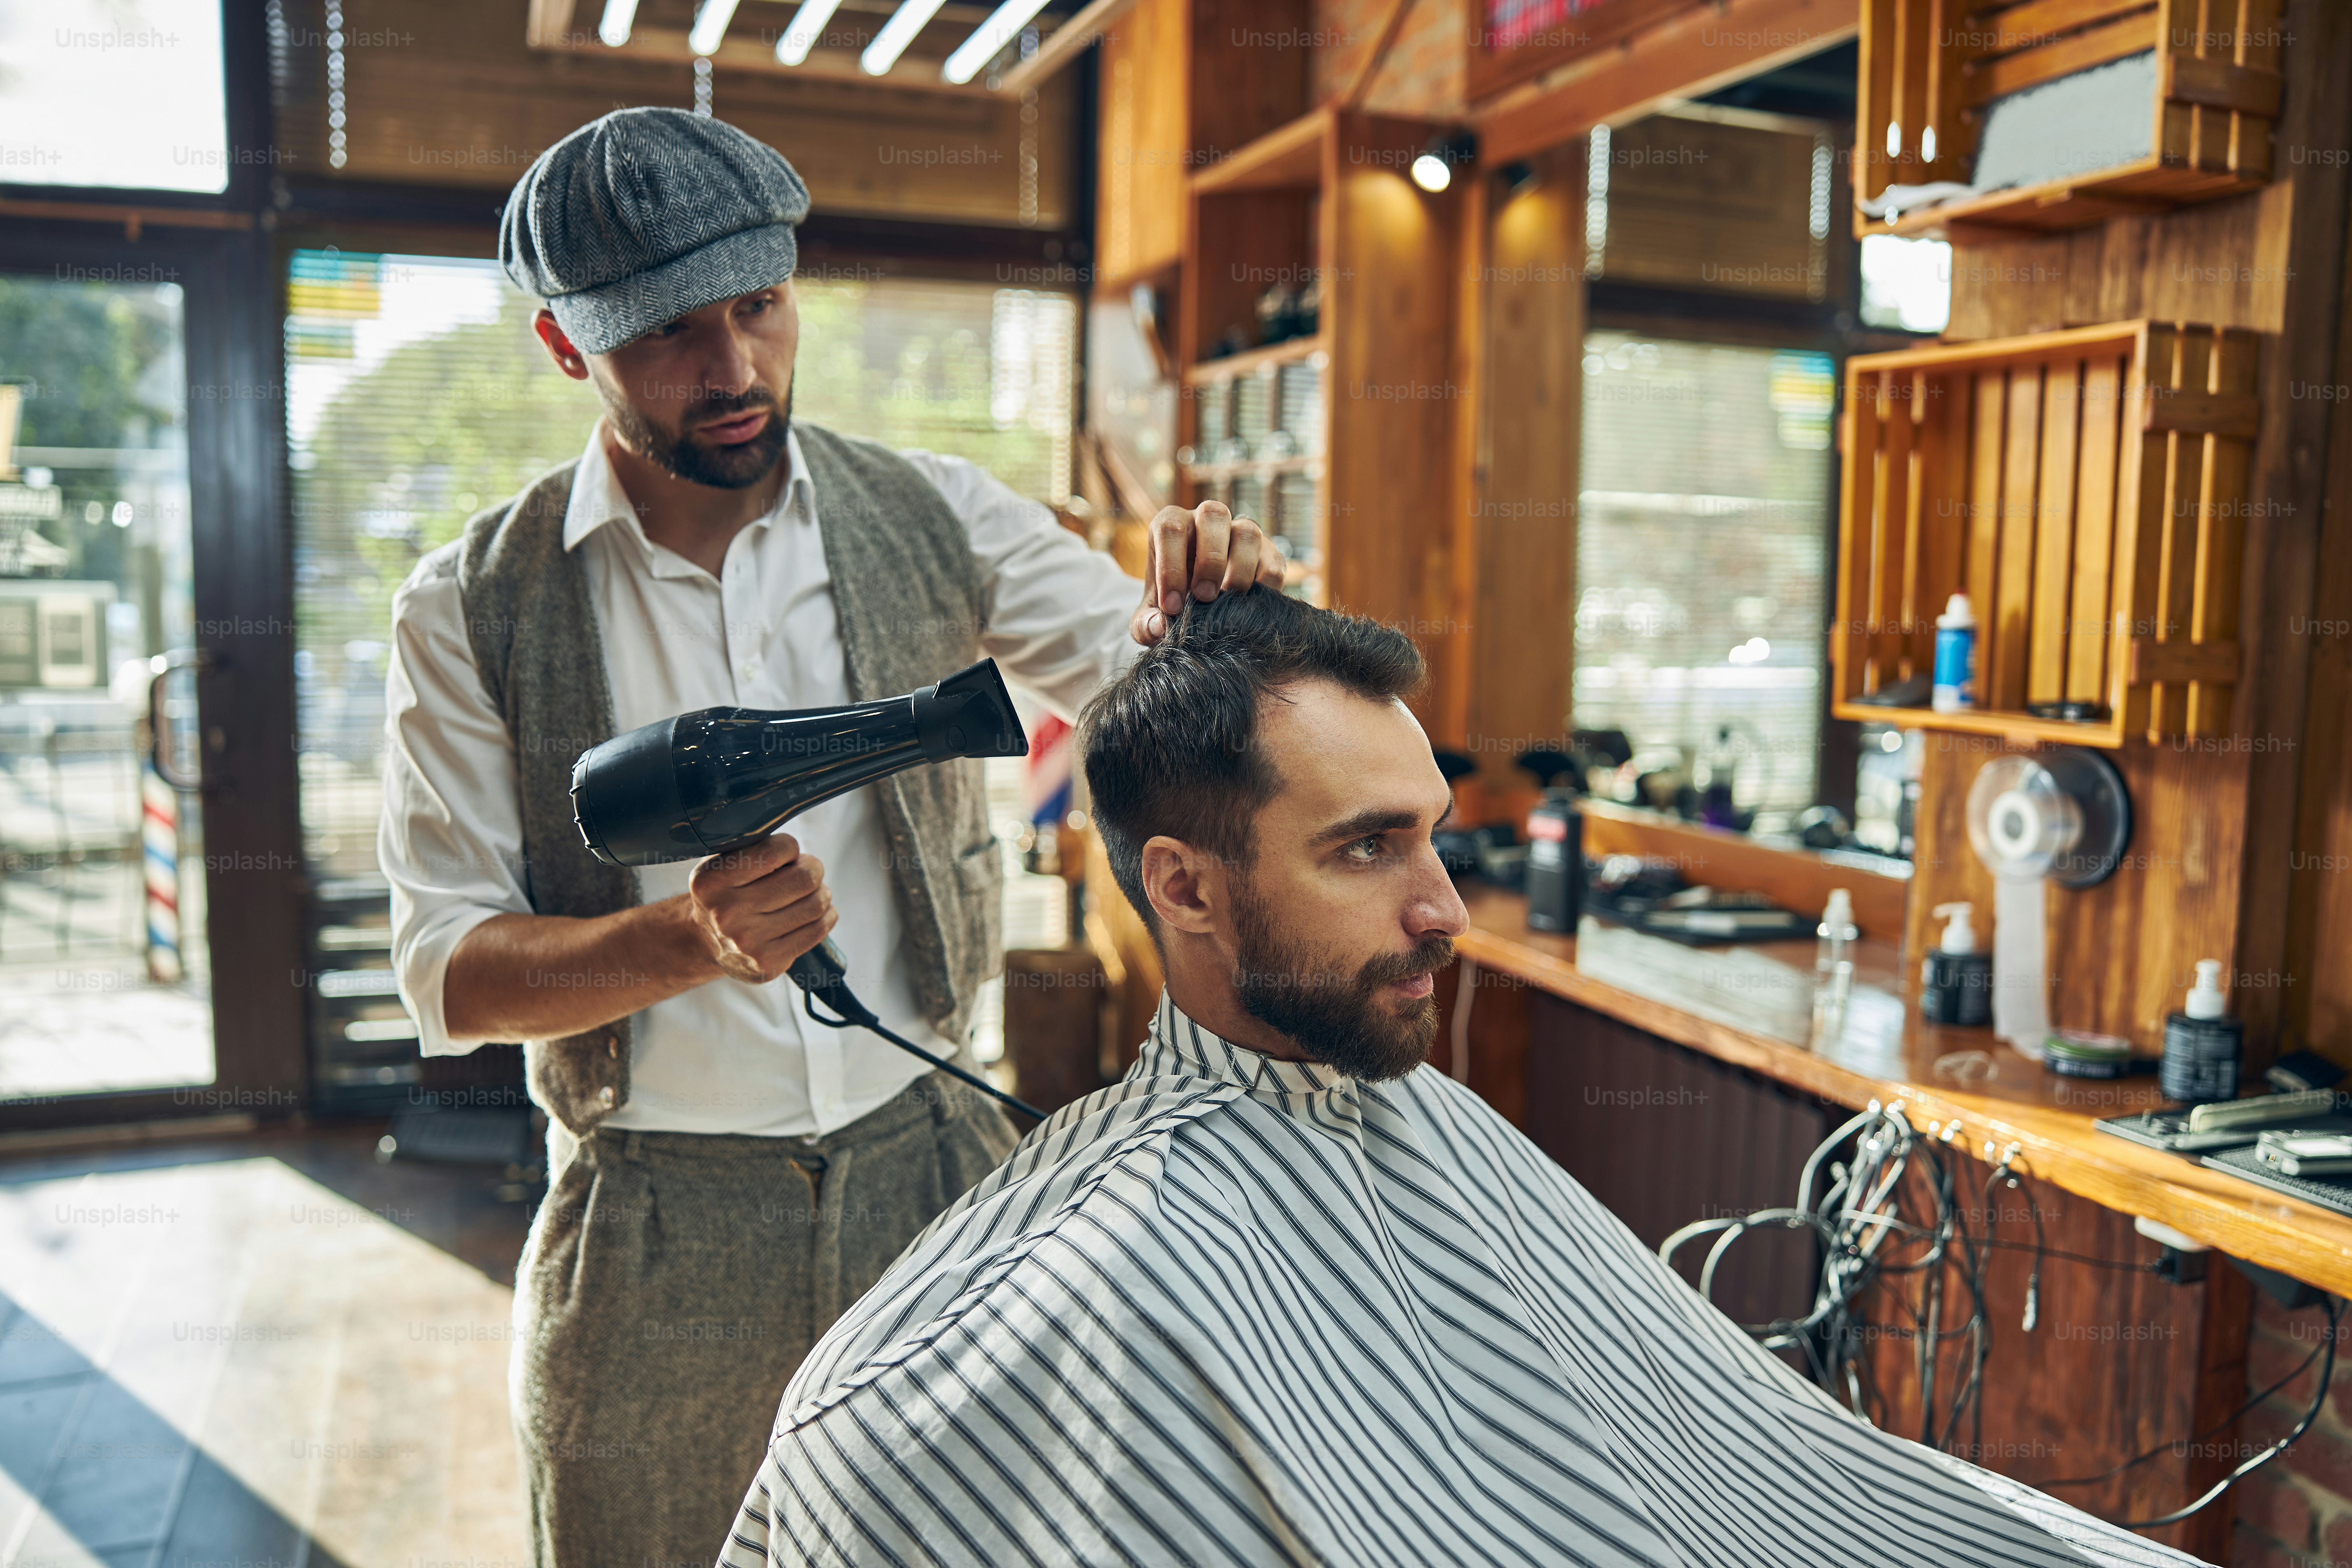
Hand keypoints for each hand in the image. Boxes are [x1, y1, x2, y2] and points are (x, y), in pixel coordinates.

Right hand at [685, 834, 835, 983]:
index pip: (775, 851)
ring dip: (821, 893)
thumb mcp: (720, 863)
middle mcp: (726, 914)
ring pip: (815, 904)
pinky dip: (825, 915)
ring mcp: (748, 942)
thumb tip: (796, 847)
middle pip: (804, 879)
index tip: (785, 853)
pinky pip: (818, 930)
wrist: (704, 943)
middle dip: (812, 869)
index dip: (789, 847)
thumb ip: (752, 849)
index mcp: (711, 881)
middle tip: (807, 870)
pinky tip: (814, 912)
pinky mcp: (768, 963)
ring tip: (810, 892)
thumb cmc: (724, 894)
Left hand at [1130, 499, 1287, 644]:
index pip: (1171, 529)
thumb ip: (1145, 624)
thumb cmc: (1172, 601)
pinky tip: (1251, 605)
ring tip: (1228, 600)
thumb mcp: (1152, 615)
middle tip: (1204, 596)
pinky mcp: (1267, 553)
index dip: (1171, 567)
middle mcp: (1207, 520)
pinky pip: (1273, 559)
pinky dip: (1266, 584)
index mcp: (1172, 525)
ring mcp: (1240, 532)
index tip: (1172, 607)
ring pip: (1247, 531)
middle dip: (1210, 558)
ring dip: (1239, 568)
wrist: (1202, 607)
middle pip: (1213, 514)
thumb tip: (1159, 628)